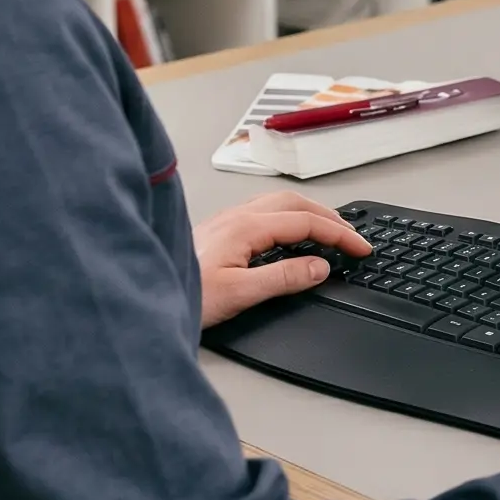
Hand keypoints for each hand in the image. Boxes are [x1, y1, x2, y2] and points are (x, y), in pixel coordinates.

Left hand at [192, 190, 370, 327]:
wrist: (137, 295)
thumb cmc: (179, 294)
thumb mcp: (239, 293)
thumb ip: (284, 277)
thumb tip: (320, 266)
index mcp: (245, 226)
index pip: (306, 221)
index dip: (340, 234)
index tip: (362, 248)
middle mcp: (235, 216)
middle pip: (295, 203)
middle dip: (330, 216)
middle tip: (353, 237)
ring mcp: (225, 221)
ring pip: (278, 204)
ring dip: (309, 213)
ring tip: (329, 230)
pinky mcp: (218, 231)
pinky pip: (264, 212)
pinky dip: (289, 217)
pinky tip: (289, 234)